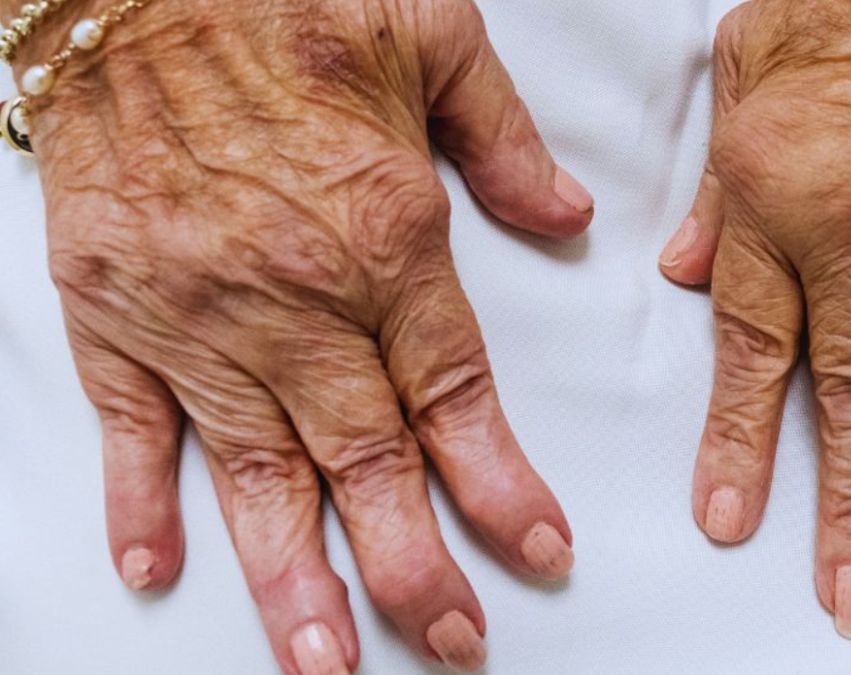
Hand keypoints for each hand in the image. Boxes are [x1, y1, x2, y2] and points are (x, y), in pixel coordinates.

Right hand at [24, 0, 593, 670]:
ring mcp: (195, 311)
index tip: (538, 549)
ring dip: (290, 574)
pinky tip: (159, 567)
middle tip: (451, 643)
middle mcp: (293, 296)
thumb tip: (566, 215)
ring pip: (255, 469)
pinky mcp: (111, 304)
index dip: (501, 484)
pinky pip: (131, 420)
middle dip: (412, 566)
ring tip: (322, 659)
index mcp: (383, 237)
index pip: (457, 394)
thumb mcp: (434, 36)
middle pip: (365, 460)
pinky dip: (140, 497)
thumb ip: (505, 144)